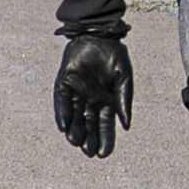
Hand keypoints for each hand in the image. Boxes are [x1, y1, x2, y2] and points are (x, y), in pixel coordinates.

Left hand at [51, 36, 130, 158]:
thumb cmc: (115, 55)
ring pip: (74, 117)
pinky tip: (64, 126)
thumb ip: (124, 101)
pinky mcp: (64, 83)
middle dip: (89, 138)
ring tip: (76, 142)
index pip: (105, 125)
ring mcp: (76, 93)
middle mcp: (90, 101)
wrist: (100, 34)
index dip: (105, 139)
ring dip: (74, 130)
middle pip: (88, 125)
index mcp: (106, 101)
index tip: (104, 154)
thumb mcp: (124, 79)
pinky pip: (62, 102)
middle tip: (89, 152)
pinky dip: (63, 113)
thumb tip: (126, 126)